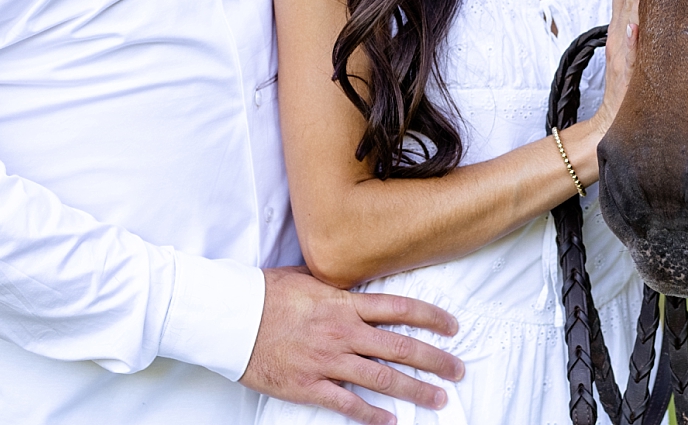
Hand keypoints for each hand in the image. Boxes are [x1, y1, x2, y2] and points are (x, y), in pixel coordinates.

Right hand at [240, 267, 464, 424]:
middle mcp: (342, 332)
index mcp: (344, 303)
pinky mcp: (308, 385)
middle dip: (434, 359)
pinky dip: (372, 415)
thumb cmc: (264, 293)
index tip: (452, 327)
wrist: (230, 317)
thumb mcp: (309, 277)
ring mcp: (327, 360)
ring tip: (437, 398)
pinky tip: (391, 421)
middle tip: (458, 369)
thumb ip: (338, 285)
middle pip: (400, 347)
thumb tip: (359, 281)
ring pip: (382, 378)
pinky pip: (347, 404)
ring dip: (414, 389)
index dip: (431, 318)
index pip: (400, 308)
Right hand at [593, 0, 641, 134]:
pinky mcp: (627, 72)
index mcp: (619, 31)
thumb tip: (650, 10)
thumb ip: (639, 32)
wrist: (613, 122)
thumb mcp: (633, 54)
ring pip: (627, 18)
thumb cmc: (628, 89)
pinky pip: (631, 54)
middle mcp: (618, 37)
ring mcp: (622, 53)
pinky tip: (635, 26)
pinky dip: (632, 39)